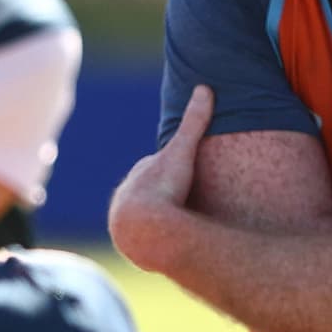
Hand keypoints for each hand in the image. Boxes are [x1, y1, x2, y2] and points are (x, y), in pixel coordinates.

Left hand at [108, 85, 211, 270]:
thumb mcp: (181, 152)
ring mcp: (126, 218)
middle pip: (148, 191)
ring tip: (173, 225)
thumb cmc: (162, 187)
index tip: (183, 170)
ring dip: (156, 219)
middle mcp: (127, 194)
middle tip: (180, 198)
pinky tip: (160, 244)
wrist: (141, 225)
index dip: (172, 167)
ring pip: (144, 215)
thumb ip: (194, 122)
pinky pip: (142, 237)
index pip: (157, 165)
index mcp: (140, 173)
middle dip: (161, 193)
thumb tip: (205, 87)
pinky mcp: (128, 241)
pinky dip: (151, 238)